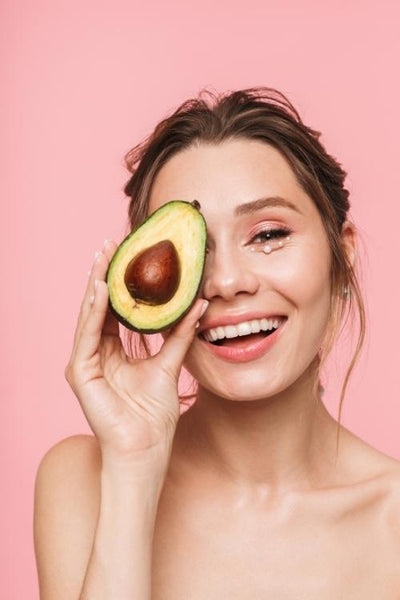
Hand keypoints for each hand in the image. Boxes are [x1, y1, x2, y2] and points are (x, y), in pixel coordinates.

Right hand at [65, 239, 207, 465]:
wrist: (147, 449)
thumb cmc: (155, 414)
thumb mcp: (170, 364)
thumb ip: (180, 334)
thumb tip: (199, 303)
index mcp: (115, 351)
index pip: (116, 310)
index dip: (122, 283)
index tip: (130, 255)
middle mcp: (97, 353)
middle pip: (100, 307)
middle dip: (104, 276)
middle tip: (111, 245)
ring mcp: (86, 362)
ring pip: (90, 316)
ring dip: (96, 286)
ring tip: (103, 257)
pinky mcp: (80, 373)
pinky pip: (87, 335)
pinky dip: (94, 311)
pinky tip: (101, 289)